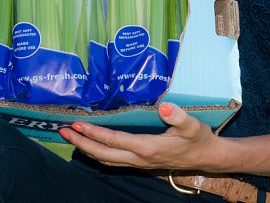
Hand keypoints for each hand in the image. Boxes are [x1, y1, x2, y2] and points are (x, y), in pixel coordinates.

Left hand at [60, 101, 221, 170]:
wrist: (207, 157)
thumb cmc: (199, 138)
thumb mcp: (192, 125)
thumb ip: (179, 116)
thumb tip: (165, 106)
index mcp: (147, 148)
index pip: (113, 141)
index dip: (93, 133)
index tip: (76, 124)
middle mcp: (139, 158)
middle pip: (102, 154)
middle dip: (81, 143)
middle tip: (62, 131)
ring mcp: (138, 162)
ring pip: (105, 160)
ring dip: (86, 149)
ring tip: (70, 137)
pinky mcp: (140, 162)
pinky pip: (113, 160)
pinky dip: (98, 153)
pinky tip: (91, 146)